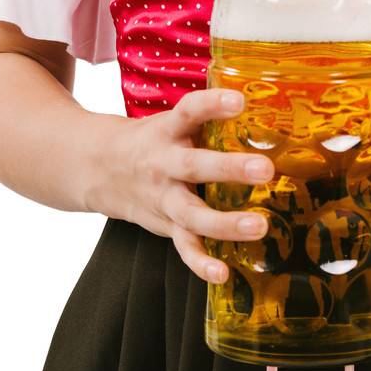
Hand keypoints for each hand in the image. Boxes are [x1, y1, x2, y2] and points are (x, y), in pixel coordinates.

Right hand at [87, 89, 276, 283]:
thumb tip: (272, 98)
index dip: (211, 105)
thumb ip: (212, 116)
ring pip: (191, 213)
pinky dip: (201, 262)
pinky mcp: (164, 225)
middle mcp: (163, 164)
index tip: (239, 100)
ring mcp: (163, 197)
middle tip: (265, 169)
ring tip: (258, 226)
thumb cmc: (155, 140)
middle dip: (229, 168)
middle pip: (194, 166)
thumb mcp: (174, 120)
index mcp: (168, 131)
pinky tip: (222, 273)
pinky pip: (183, 246)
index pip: (188, 111)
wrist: (97, 167)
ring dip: (224, 223)